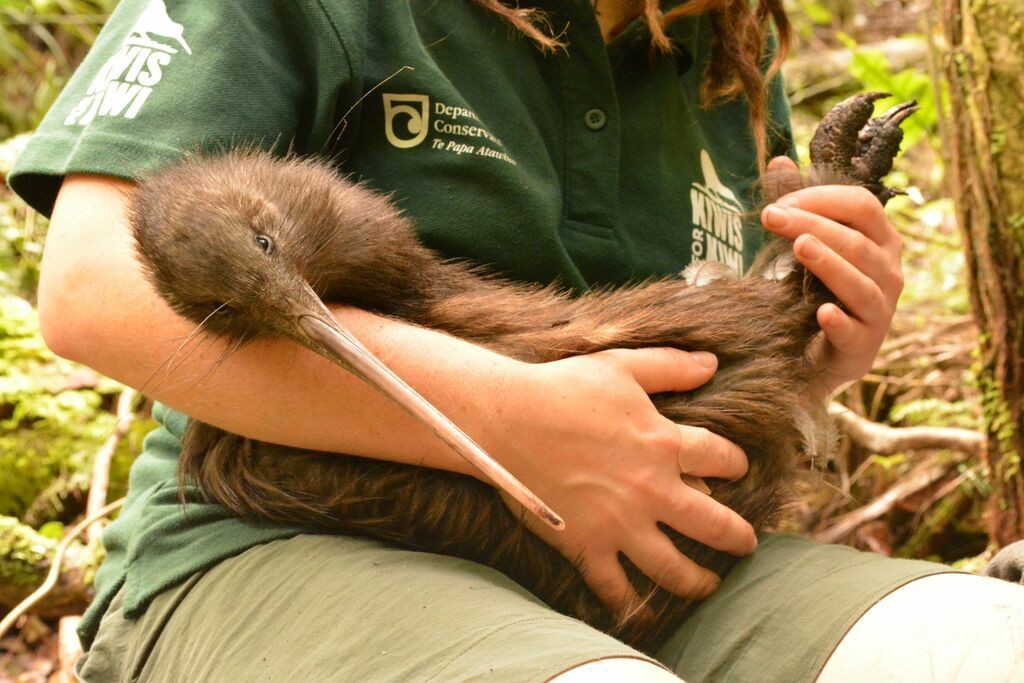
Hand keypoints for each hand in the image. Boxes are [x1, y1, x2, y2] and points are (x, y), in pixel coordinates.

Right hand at [489, 347, 755, 614]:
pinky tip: (638, 610)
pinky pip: (614, 587)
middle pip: (714, 526)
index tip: (737, 469)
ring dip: (697, 582)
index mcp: (665, 444)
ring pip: (673, 569)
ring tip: (707, 586)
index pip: (721, 458)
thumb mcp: (622, 367)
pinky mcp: (586, 545)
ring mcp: (620, 524)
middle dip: (737, 538)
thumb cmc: (562, 388)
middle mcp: (653, 491)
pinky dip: (628, 603)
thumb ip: (670, 366)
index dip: (735, 463)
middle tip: (745, 545)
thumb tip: (712, 363)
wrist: (506, 420)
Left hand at [760, 156, 903, 393]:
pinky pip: (855, 331)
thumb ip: (797, 204)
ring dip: (828, 263)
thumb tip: (778, 160)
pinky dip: (839, 322)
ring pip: (859, 282)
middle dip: (813, 224)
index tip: (778, 201)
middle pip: (856, 241)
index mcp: (880, 240)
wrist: (819, 356)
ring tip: (799, 246)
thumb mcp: (808, 244)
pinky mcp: (864, 346)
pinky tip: (822, 314)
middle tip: (771, 215)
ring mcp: (880, 310)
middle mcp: (888, 272)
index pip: (861, 206)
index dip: (821, 198)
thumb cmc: (818, 291)